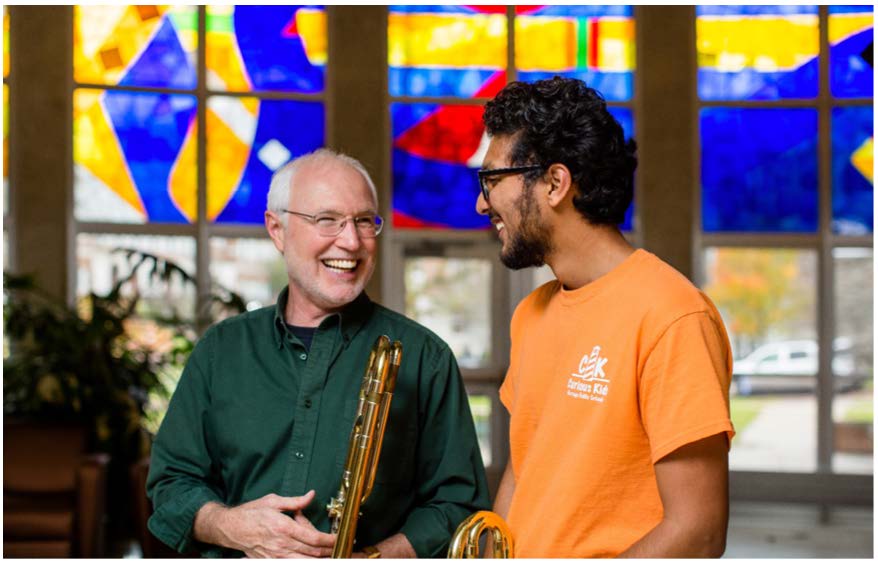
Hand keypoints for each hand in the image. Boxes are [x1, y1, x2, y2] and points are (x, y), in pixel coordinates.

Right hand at [206, 490, 335, 557]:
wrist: (230, 528)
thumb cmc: (250, 513)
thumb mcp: (273, 501)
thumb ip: (295, 501)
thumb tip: (311, 495)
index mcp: (284, 528)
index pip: (314, 538)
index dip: (330, 540)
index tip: (339, 538)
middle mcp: (282, 544)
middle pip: (313, 552)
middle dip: (329, 551)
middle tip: (340, 548)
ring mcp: (277, 556)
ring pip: (304, 562)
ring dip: (319, 559)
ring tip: (329, 555)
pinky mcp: (271, 561)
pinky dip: (304, 562)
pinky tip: (310, 557)